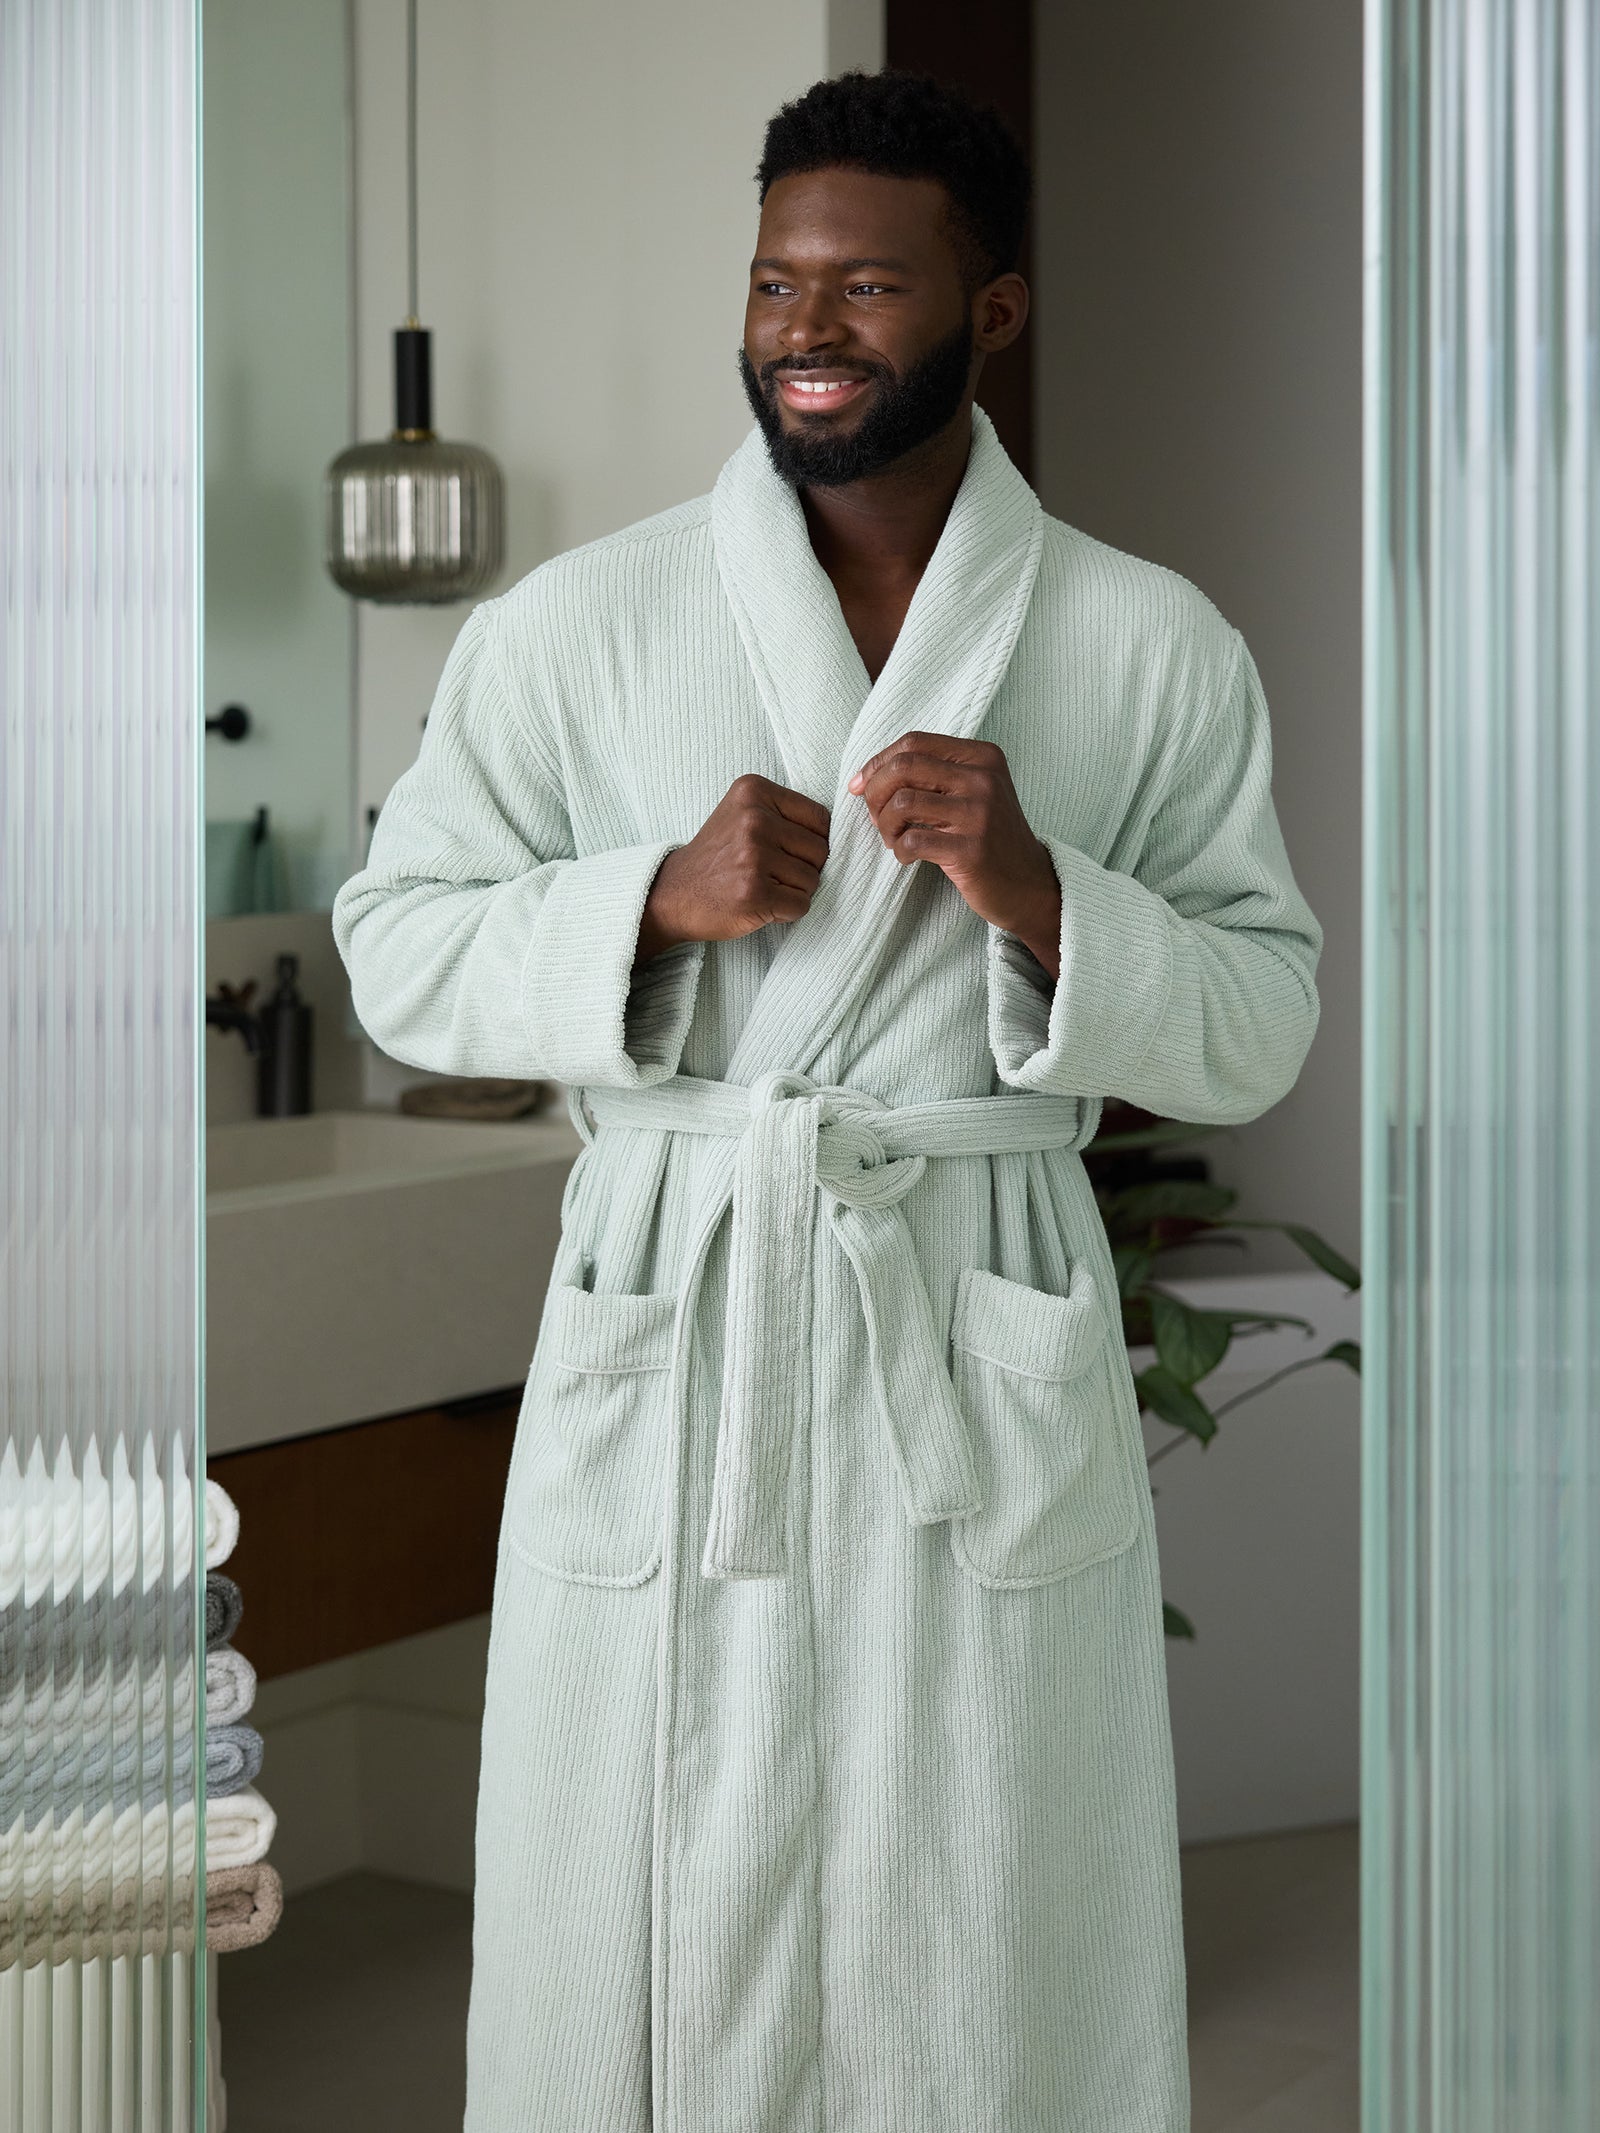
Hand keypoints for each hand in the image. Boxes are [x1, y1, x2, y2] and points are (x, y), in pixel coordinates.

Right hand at [634, 774, 830, 962]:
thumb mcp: (743, 814)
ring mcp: (753, 856)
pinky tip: (762, 905)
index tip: (785, 852)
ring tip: (764, 888)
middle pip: (821, 850)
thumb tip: (845, 832)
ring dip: (795, 892)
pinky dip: (787, 912)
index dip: (812, 842)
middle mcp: (754, 819)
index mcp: (754, 791)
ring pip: (813, 880)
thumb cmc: (718, 857)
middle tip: (772, 875)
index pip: (820, 818)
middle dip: (804, 869)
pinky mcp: (754, 892)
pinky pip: (801, 905)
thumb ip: (785, 814)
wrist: (673, 894)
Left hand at [848, 732, 1061, 979]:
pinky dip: (899, 851)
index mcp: (982, 756)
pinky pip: (911, 841)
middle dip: (875, 792)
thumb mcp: (972, 793)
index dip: (878, 763)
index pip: (913, 743)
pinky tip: (908, 858)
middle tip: (875, 817)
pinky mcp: (971, 850)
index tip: (861, 787)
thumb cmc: (988, 838)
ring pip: (902, 803)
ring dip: (885, 826)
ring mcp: (979, 814)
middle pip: (904, 767)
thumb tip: (865, 778)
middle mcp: (983, 779)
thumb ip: (930, 777)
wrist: (1029, 885)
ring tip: (895, 840)